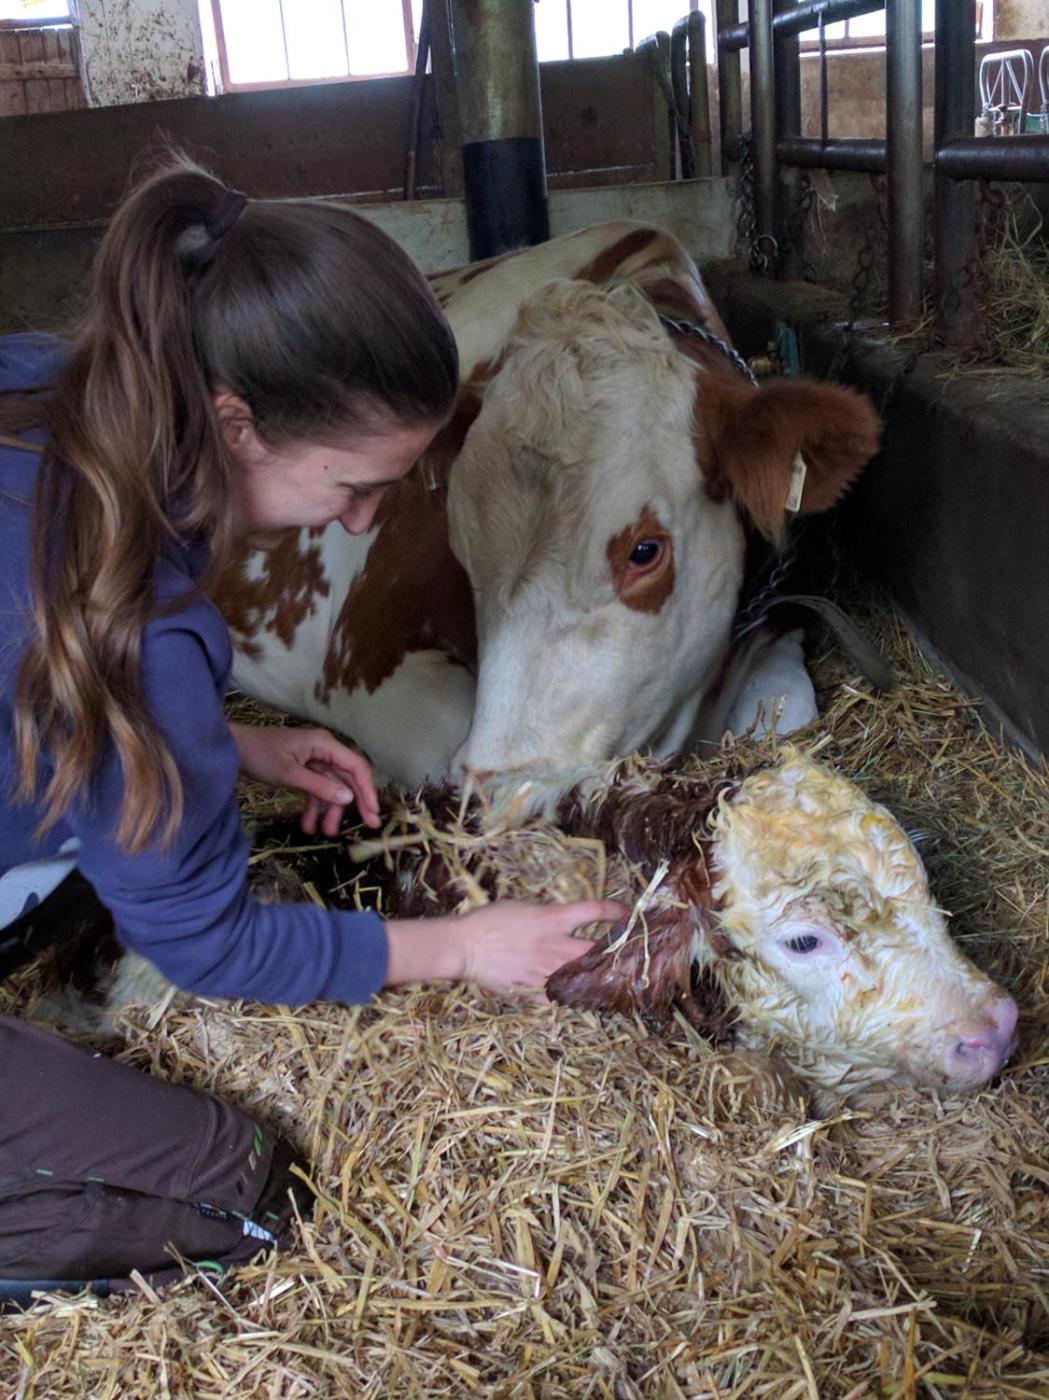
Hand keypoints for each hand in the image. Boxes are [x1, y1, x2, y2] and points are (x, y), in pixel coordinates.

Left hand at [229, 722, 380, 834]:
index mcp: (325, 745)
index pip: (356, 767)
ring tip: (324, 832)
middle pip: (348, 779)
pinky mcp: (304, 770)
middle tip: (368, 826)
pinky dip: (314, 806)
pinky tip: (308, 824)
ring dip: (329, 810)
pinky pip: (316, 790)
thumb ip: (320, 787)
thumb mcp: (290, 774)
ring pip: (331, 788)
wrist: (232, 749)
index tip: (373, 812)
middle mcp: (324, 751)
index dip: (368, 790)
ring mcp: (314, 761)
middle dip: (355, 803)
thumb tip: (349, 799)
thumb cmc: (260, 755)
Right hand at [384, 899, 627, 995]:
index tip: (627, 914)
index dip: (616, 912)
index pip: (595, 911)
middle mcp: (554, 946)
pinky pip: (555, 995)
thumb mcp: (524, 908)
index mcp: (553, 919)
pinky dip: (562, 994)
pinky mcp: (532, 989)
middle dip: (613, 953)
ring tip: (599, 976)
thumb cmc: (490, 920)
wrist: (464, 946)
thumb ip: (549, 916)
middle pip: (597, 951)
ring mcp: (545, 971)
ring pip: (579, 977)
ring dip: (589, 975)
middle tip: (622, 953)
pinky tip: (566, 992)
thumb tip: (565, 922)